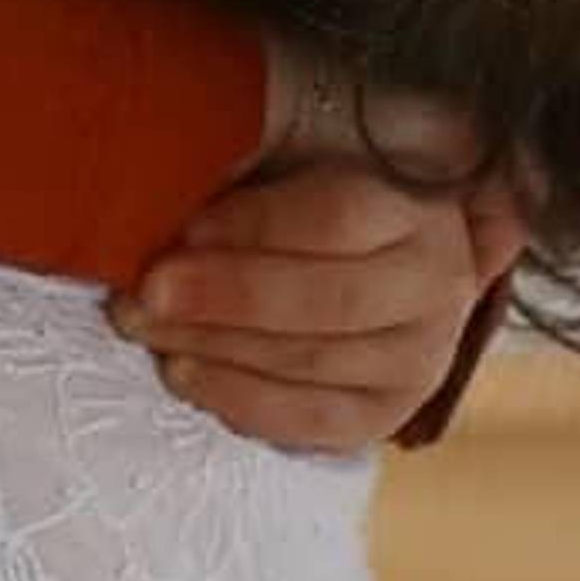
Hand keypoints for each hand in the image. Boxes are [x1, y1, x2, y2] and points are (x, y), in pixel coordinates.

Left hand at [122, 139, 523, 456]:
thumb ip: (254, 159)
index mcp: (420, 210)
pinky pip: (309, 421)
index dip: (257, 225)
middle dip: (226, 296)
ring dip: (214, 346)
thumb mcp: (299, 159)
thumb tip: (170, 175)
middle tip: (147, 291)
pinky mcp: (382, 414)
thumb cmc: (317, 202)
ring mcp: (418, 360)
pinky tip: (182, 373)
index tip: (186, 227)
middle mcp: (436, 288)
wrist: (377, 267)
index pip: (339, 218)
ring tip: (143, 326)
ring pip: (310, 362)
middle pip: (327, 300)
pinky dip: (238, 399)